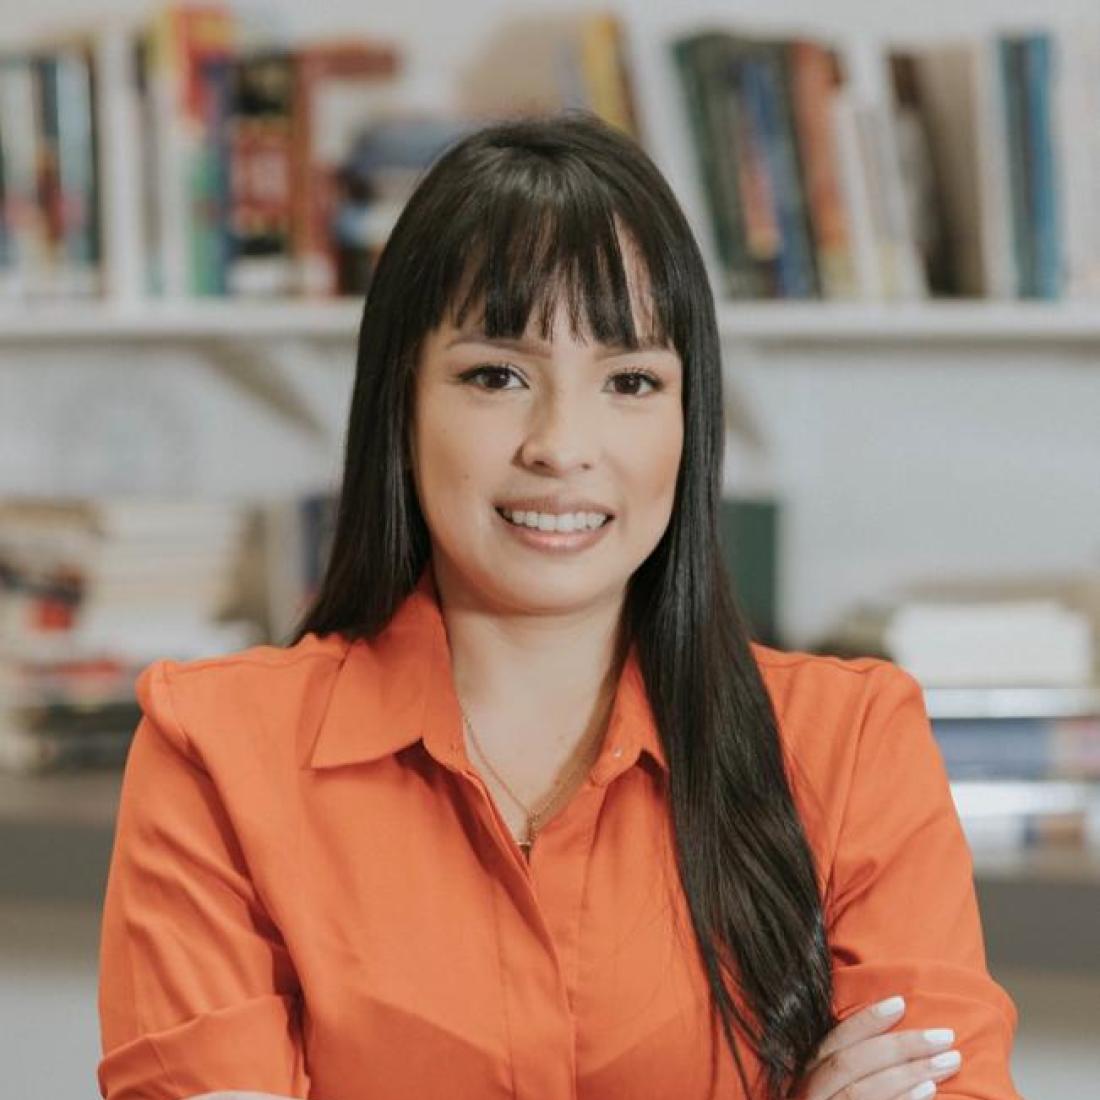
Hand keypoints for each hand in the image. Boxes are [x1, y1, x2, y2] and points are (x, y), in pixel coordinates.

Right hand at [791, 995, 963, 1099]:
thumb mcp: (835, 1091)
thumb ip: (854, 1073)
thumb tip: (895, 1035)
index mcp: (803, 1081)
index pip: (832, 1043)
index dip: (864, 1021)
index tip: (900, 1003)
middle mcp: (807, 1098)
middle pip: (848, 1064)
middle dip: (898, 1046)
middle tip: (944, 1036)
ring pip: (860, 1091)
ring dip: (907, 1072)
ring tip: (948, 1062)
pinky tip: (927, 1092)